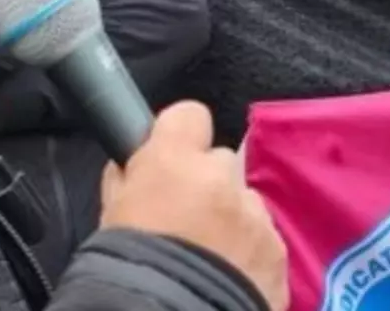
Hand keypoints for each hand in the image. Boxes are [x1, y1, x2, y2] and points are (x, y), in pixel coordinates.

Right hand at [99, 101, 287, 310]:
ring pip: (245, 200)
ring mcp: (254, 216)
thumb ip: (128, 179)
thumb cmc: (129, 263)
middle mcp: (221, 179)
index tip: (168, 158)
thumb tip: (134, 168)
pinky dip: (249, 250)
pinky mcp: (278, 252)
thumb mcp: (112, 212)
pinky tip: (230, 274)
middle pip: (220, 161)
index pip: (190, 115)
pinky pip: (264, 237)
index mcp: (174, 161)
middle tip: (186, 215)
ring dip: (230, 217)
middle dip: (206, 181)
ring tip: (211, 253)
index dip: (178, 135)